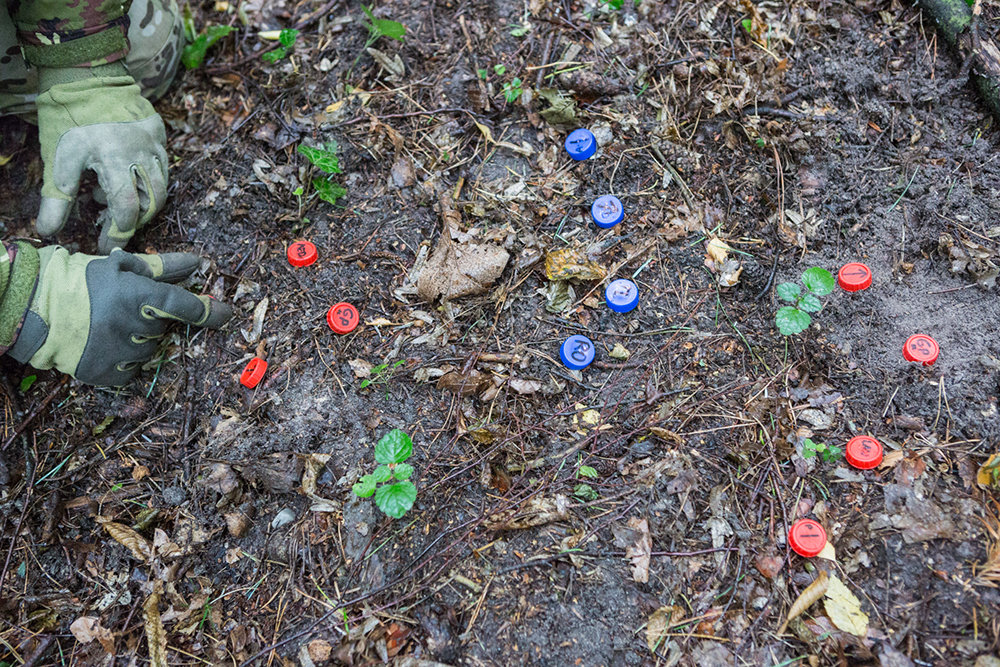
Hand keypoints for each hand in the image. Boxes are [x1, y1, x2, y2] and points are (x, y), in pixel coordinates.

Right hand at [6, 246, 231, 385]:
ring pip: (148, 351)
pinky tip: (106, 344)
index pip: (186, 307)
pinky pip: (131, 372)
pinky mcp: (104, 374)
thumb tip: (198, 263)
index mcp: (138, 296)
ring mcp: (118, 353)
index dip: (210, 312)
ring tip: (109, 326)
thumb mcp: (121, 266)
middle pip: (164, 330)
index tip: (227, 314)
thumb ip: (163, 268)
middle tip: (124, 310)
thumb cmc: (80, 280)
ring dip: (138, 340)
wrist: (33, 307)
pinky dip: (125, 361)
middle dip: (152, 321)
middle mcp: (132, 327)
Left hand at [35, 64, 168, 252]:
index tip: (104, 247)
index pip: (126, 208)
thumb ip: (56, 197)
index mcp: (113, 159)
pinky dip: (149, 183)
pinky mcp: (159, 138)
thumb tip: (47, 231)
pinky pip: (163, 169)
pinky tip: (129, 182)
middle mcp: (140, 153)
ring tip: (119, 203)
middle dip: (135, 221)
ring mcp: (153, 145)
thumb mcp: (59, 158)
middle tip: (113, 227)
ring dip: (144, 203)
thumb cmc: (69, 119)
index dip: (117, 232)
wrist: (87, 79)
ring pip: (161, 188)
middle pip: (151, 202)